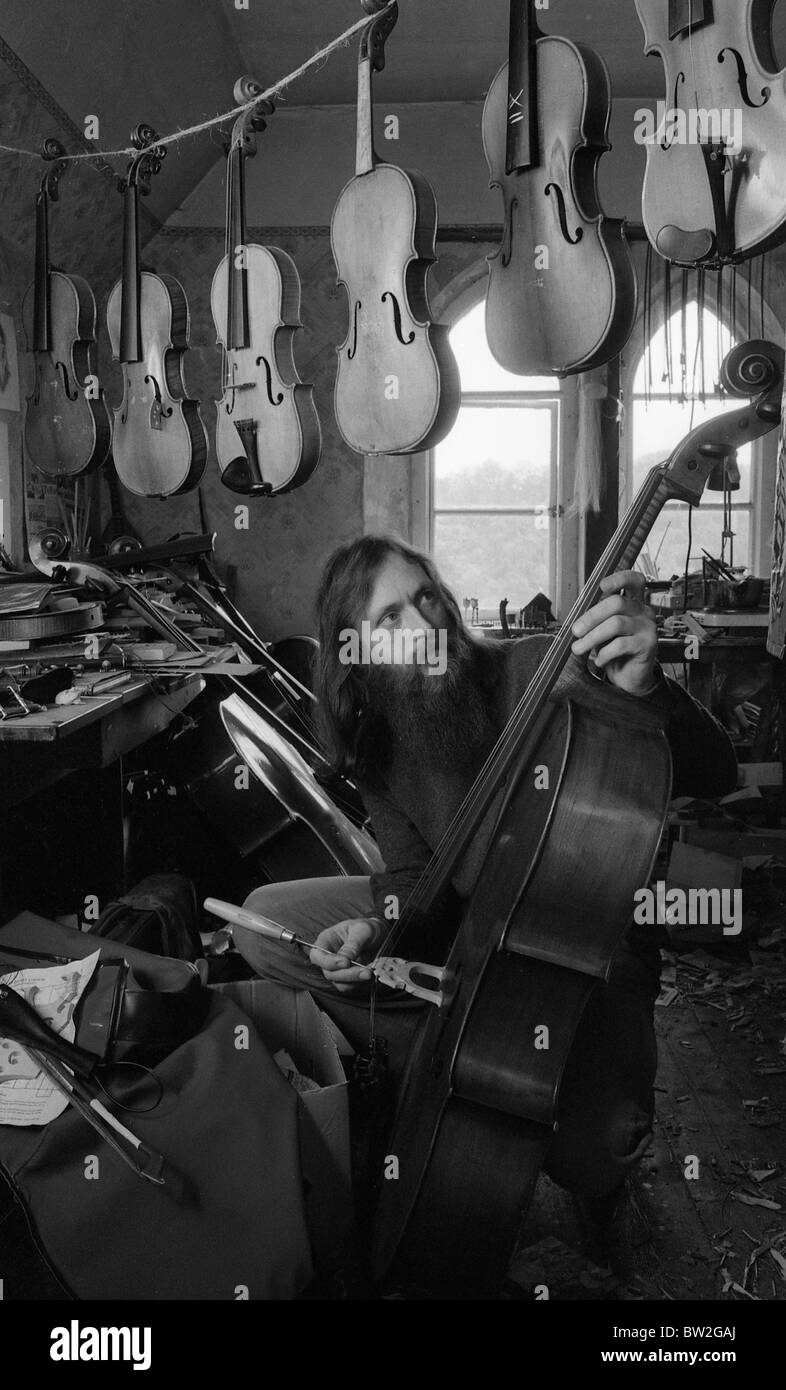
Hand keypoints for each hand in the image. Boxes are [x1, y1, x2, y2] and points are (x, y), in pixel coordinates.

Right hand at [309, 917, 381, 993]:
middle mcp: (329, 956)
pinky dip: (359, 983)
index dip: (328, 962)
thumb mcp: (362, 931)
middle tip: (365, 971)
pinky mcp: (347, 978)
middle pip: (328, 972)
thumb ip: (352, 945)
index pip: (317, 955)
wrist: (381, 936)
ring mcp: (337, 969)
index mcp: (326, 940)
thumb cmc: (368, 929)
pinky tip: (369, 974)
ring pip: (338, 982)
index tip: (346, 962)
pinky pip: (349, 986)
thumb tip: (344, 960)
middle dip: (347, 973)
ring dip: (354, 980)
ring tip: (369, 972)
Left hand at [571, 570, 657, 697]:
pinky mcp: (648, 644)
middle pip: (616, 603)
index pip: (633, 580)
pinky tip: (599, 661)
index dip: (619, 578)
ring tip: (579, 648)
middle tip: (575, 631)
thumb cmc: (615, 651)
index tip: (601, 585)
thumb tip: (577, 618)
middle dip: (591, 617)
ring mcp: (648, 627)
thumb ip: (596, 619)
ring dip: (592, 637)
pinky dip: (604, 654)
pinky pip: (621, 645)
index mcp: (633, 602)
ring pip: (616, 624)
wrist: (630, 677)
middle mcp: (643, 611)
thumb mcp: (603, 631)